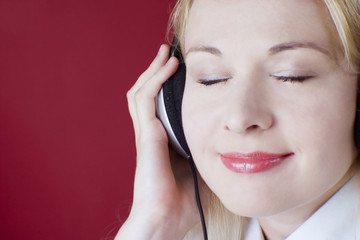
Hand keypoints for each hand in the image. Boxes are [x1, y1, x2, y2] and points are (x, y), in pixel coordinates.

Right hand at [116, 45, 204, 239]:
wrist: (165, 218)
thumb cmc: (183, 199)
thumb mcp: (203, 168)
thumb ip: (210, 150)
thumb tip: (231, 140)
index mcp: (163, 140)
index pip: (158, 105)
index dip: (164, 86)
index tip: (180, 71)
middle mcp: (151, 133)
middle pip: (146, 94)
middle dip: (155, 72)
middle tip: (168, 55)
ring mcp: (146, 133)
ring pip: (141, 92)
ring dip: (153, 71)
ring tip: (165, 55)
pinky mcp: (147, 136)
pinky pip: (146, 100)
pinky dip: (155, 81)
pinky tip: (168, 68)